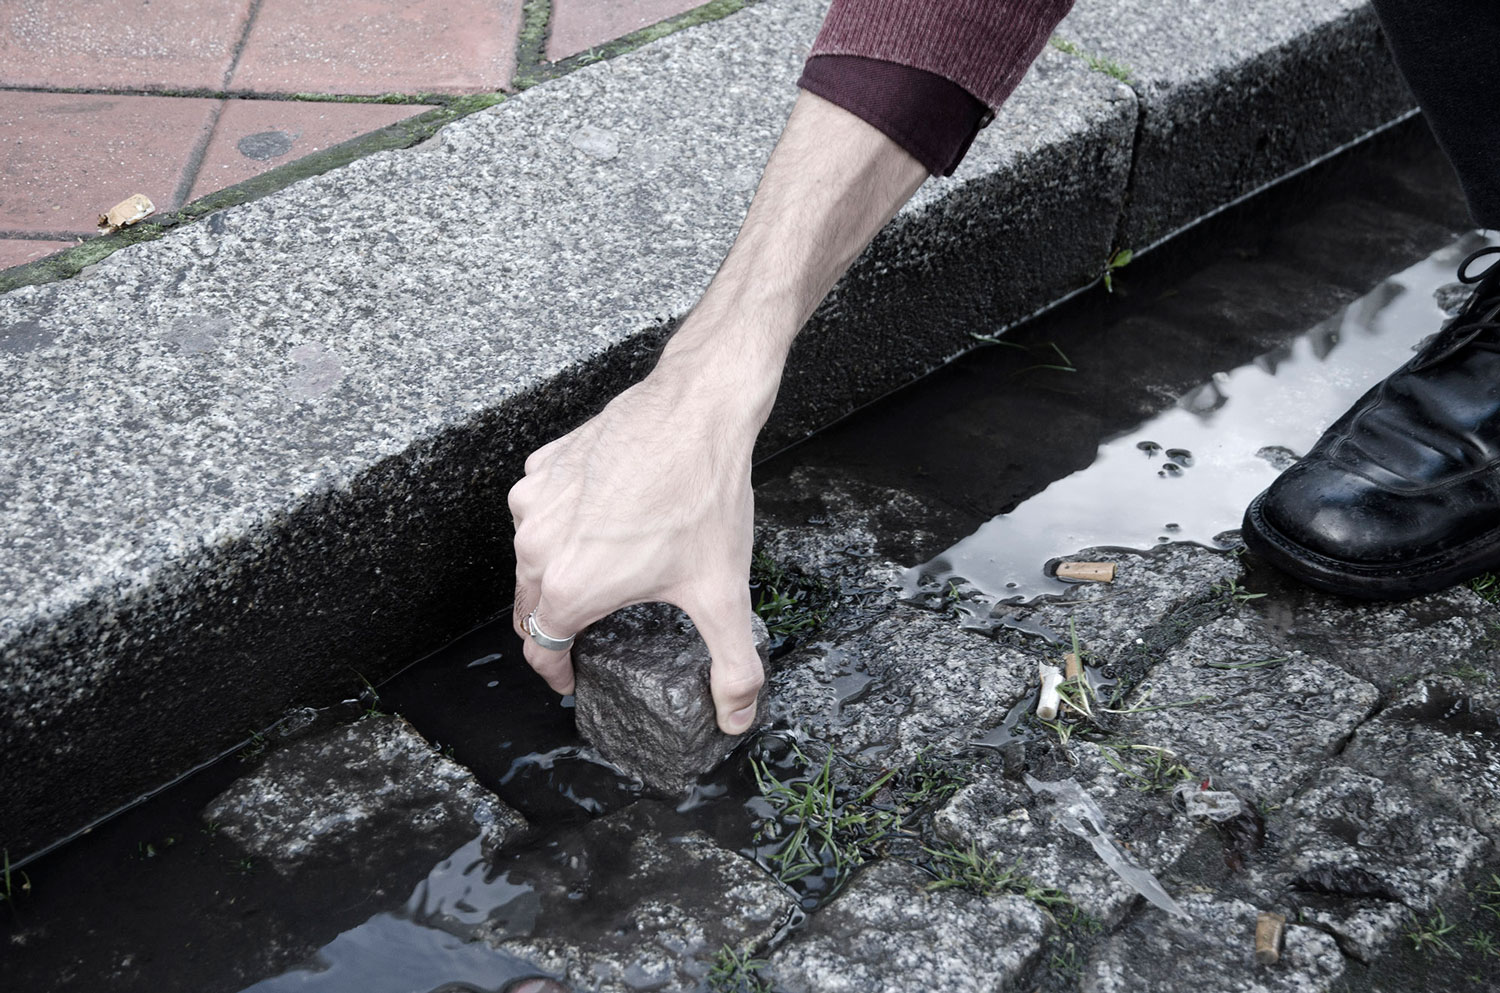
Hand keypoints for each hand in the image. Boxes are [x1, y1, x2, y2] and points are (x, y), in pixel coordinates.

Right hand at [508, 91, 926, 734]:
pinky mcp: (544, 463)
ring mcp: (534, 498)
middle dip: (555, 628)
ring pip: (530, 555)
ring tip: (599, 578)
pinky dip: (560, 525)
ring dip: (554, 573)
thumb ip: (733, 667)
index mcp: (567, 586)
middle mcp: (536, 543)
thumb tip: (738, 717)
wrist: (696, 409)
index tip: (572, 678)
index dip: (557, 673)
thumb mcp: (722, 593)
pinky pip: (540, 510)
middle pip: (529, 606)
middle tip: (588, 636)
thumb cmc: (703, 496)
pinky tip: (602, 523)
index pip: (540, 649)